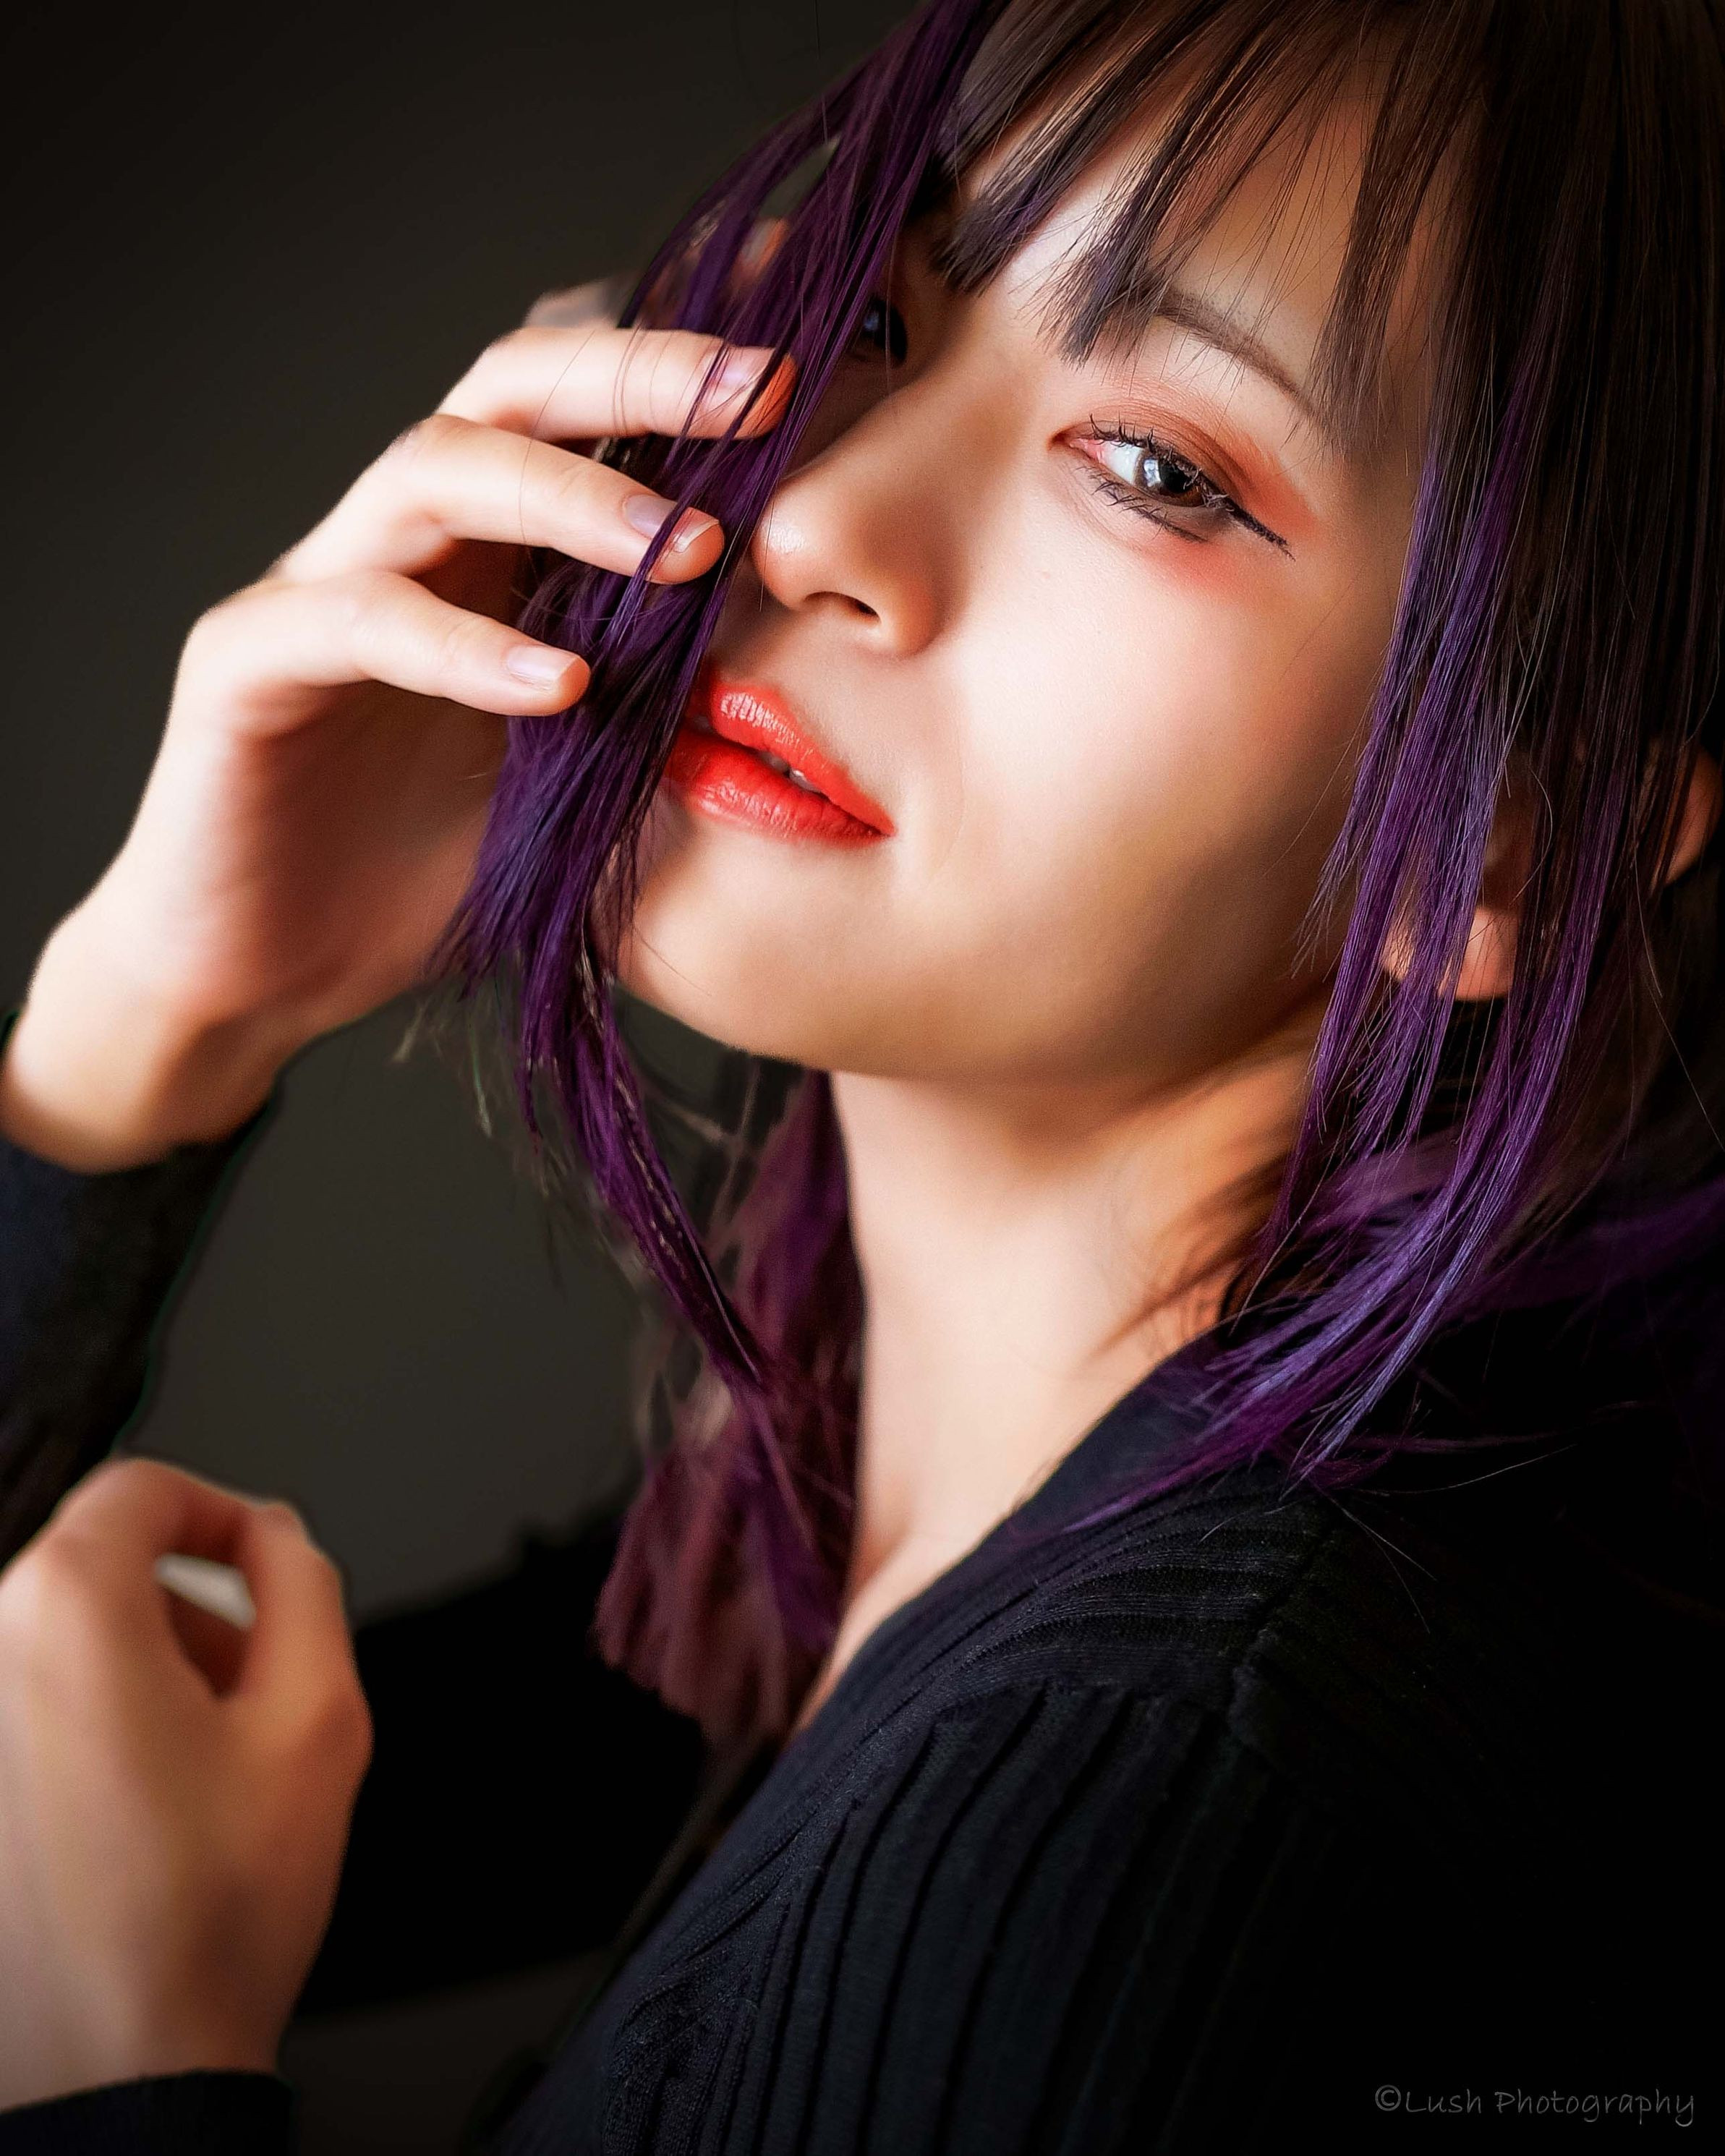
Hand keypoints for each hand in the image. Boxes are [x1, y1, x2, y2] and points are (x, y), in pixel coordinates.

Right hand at [0, 289, 792, 1169]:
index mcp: (487, 553)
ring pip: (433, 470)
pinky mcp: (247, 663)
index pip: (580, 410)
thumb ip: (661, 710)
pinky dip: (469, 648)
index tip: (806, 349)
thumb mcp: (584, 785)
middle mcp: (403, 541)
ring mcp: (317, 588)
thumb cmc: (428, 876)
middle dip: (641, 376)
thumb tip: (802, 668)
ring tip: (685, 548)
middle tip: (764, 391)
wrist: (268, 976)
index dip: (680, 365)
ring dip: (569, 496)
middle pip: (511, 389)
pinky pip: (362, 621)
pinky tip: (563, 687)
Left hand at [0, 1458, 370, 2107]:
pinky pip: (26, 1717)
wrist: (110, 2074)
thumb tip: (279, 1539)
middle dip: (193, 1617)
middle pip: (102, 1572)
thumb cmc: (202, 1918)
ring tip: (205, 1775)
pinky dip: (85, 1735)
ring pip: (63, 1648)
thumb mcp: (320, 1719)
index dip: (224, 1515)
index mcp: (66, 1611)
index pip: (144, 1489)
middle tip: (256, 1695)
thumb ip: (309, 1587)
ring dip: (142, 1678)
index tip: (266, 1566)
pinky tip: (141, 1819)